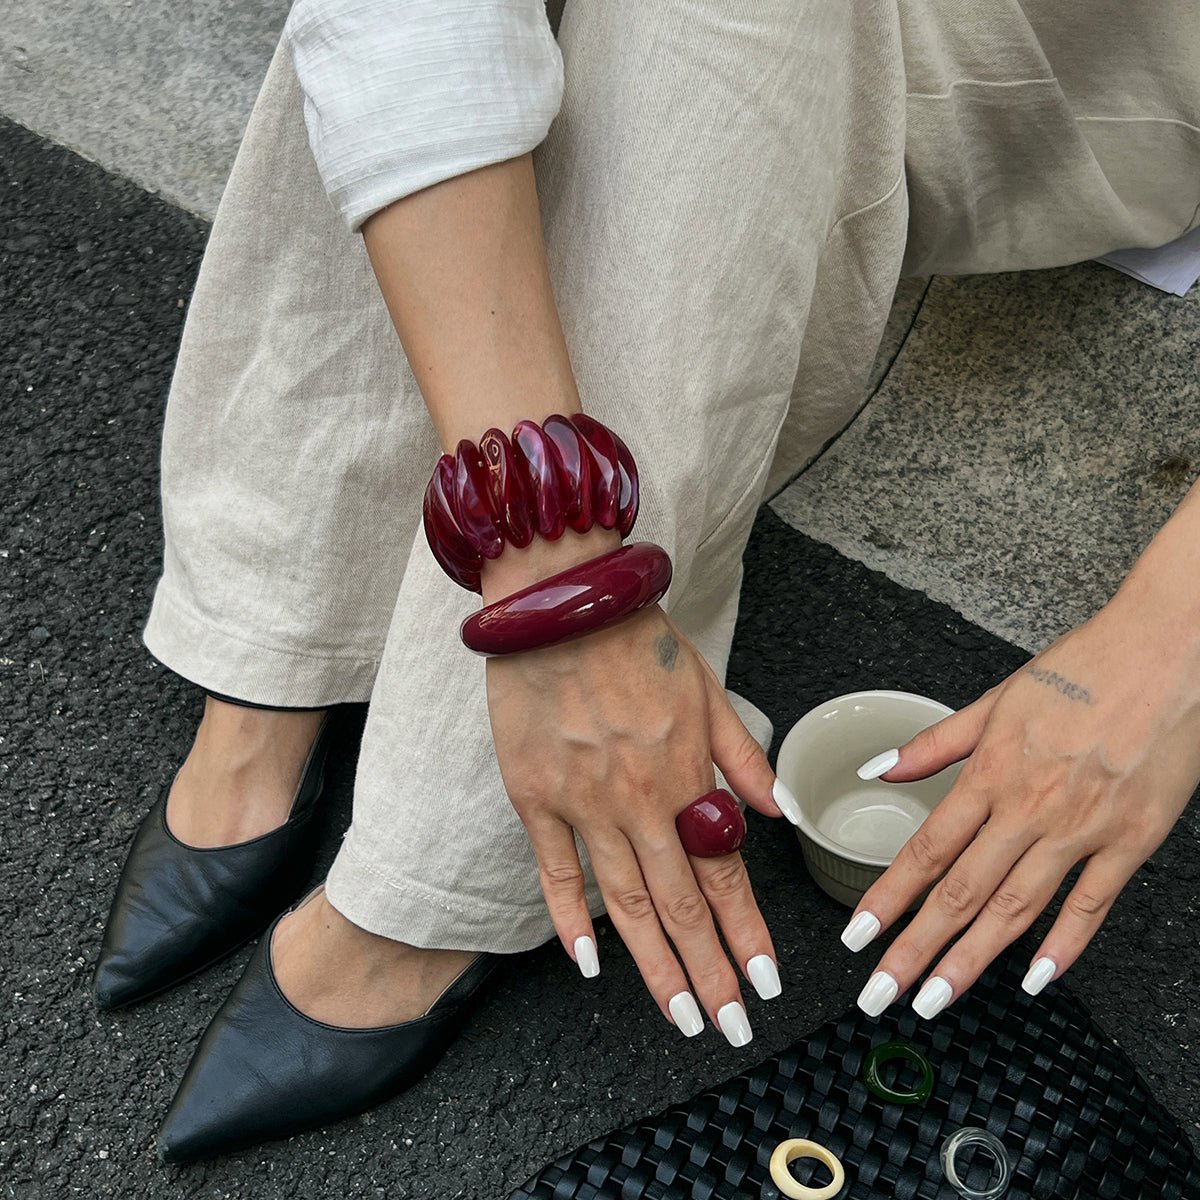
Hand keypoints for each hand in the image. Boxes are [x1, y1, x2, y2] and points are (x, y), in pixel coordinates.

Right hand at [483, 536, 795, 1041]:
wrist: (558, 603)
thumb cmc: (635, 640)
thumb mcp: (709, 688)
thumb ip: (745, 758)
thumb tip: (781, 813)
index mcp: (685, 774)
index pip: (724, 874)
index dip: (746, 933)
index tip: (765, 983)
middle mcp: (638, 800)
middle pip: (680, 905)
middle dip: (709, 973)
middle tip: (728, 1025)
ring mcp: (582, 803)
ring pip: (625, 902)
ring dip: (654, 966)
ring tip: (679, 1015)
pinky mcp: (534, 797)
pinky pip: (555, 871)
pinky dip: (571, 921)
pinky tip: (589, 965)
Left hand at [843, 599, 1199, 1018]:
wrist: (1167, 651)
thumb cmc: (1083, 668)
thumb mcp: (996, 699)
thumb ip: (935, 743)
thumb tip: (879, 768)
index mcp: (991, 772)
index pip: (925, 850)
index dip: (887, 899)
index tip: (857, 937)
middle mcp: (1029, 807)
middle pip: (961, 892)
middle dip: (915, 949)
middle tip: (882, 993)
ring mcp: (1082, 828)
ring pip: (1016, 909)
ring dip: (971, 959)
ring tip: (936, 998)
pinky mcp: (1132, 839)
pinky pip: (1091, 904)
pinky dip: (1062, 945)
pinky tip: (1034, 977)